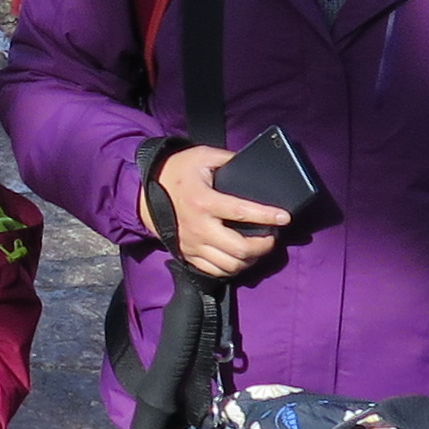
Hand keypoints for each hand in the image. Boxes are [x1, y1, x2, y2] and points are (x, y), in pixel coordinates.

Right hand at [151, 145, 292, 280]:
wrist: (144, 192)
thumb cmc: (176, 172)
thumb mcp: (202, 156)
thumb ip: (228, 159)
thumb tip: (252, 163)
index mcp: (204, 201)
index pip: (242, 212)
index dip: (267, 216)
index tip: (284, 217)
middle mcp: (200, 227)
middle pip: (239, 248)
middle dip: (263, 246)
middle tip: (272, 237)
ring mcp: (193, 244)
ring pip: (229, 265)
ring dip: (249, 259)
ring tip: (258, 248)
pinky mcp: (188, 254)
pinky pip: (215, 271)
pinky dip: (231, 268)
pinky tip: (239, 258)